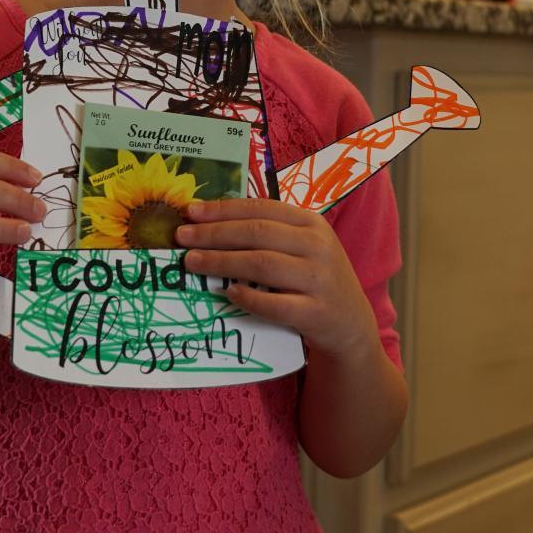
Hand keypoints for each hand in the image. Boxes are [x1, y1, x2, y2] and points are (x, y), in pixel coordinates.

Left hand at [175, 197, 377, 360]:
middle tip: (182, 237)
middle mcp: (318, 246)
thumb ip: (268, 233)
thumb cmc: (314, 280)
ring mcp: (319, 279)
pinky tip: (228, 293)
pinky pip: (275, 304)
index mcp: (311, 223)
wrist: (350, 324)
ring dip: (221, 262)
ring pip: (262, 264)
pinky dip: (249, 298)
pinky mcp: (316, 312)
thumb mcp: (302, 248)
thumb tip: (210, 224)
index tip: (191, 211)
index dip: (223, 209)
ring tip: (192, 262)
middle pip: (256, 233)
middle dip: (214, 234)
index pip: (261, 209)